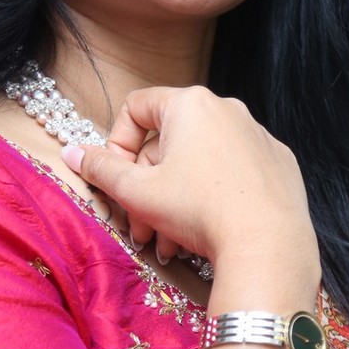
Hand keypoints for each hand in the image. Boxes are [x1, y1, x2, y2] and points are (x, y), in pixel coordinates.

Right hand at [62, 85, 316, 269]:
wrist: (266, 244)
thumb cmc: (198, 210)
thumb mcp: (137, 192)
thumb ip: (100, 168)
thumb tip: (71, 152)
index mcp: (189, 104)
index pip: (136, 108)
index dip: (117, 145)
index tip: (118, 181)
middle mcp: (227, 108)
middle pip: (168, 142)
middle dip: (146, 188)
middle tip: (139, 228)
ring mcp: (257, 135)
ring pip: (200, 162)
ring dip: (175, 200)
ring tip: (168, 244)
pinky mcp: (278, 162)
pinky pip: (234, 172)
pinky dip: (215, 195)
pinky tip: (209, 231)